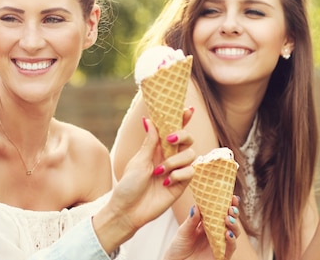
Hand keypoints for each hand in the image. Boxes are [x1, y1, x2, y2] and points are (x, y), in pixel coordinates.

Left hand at [93, 117, 194, 251]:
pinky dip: (178, 175)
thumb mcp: (138, 160)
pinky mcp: (181, 185)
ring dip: (175, 161)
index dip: (181, 119)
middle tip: (170, 140)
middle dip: (182, 135)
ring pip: (191, 155)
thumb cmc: (129, 185)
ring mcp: (177, 171)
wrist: (129, 210)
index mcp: (157, 149)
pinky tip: (166, 183)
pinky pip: (190, 172)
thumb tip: (149, 119)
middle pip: (187, 139)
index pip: (172, 130)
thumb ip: (150, 142)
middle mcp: (169, 157)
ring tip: (159, 172)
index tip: (188, 109)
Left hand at [163, 195, 240, 259]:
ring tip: (228, 219)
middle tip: (231, 207)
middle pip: (230, 220)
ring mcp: (220, 243)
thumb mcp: (183, 231)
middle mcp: (216, 232)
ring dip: (234, 225)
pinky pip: (230, 248)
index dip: (227, 203)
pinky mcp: (221, 255)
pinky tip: (227, 234)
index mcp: (207, 223)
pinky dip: (231, 241)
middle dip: (233, 212)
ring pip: (233, 233)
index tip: (231, 196)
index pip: (220, 211)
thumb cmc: (178, 247)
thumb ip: (191, 220)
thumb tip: (196, 205)